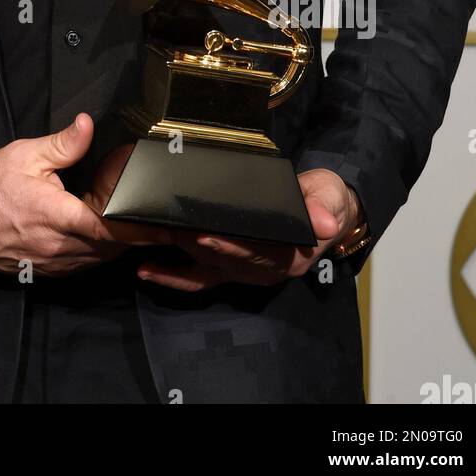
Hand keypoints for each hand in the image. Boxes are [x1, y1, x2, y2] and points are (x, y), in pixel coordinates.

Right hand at [0, 113, 178, 278]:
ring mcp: (56, 263)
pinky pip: (86, 263)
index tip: (167, 223)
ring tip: (127, 215)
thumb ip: (62, 144)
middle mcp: (61, 247)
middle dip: (135, 229)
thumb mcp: (24, 155)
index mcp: (58, 216)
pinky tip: (100, 229)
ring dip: (118, 240)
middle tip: (148, 206)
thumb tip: (88, 125)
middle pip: (114, 244)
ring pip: (103, 256)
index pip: (111, 226)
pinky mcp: (50, 271)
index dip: (141, 226)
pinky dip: (99, 249)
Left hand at [133, 168, 364, 293]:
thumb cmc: (324, 201)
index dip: (230, 248)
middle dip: (194, 247)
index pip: (255, 255)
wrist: (327, 213)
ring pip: (207, 269)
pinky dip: (172, 275)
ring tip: (151, 244)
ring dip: (178, 258)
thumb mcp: (330, 198)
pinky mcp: (229, 269)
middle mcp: (264, 272)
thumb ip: (324, 208)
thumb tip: (325, 225)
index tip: (205, 237)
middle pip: (224, 262)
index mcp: (288, 257)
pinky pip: (198, 278)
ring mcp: (244, 273)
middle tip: (167, 230)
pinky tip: (146, 270)